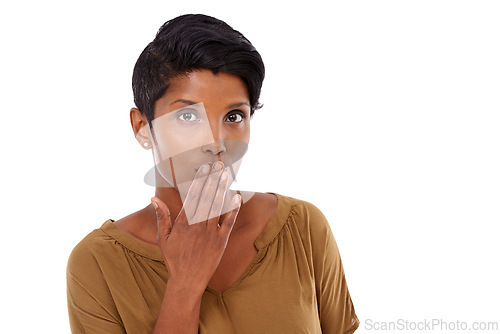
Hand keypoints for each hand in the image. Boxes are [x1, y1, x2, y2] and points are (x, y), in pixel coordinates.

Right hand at [150, 161, 241, 291]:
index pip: (192, 196)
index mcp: (183, 223)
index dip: (199, 180)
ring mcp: (210, 233)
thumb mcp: (163, 238)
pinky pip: (229, 223)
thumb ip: (161, 217)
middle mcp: (197, 226)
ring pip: (217, 206)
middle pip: (205, 197)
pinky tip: (237, 197)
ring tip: (225, 174)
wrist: (187, 281)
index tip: (203, 168)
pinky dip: (233, 210)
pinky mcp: (221, 242)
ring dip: (221, 189)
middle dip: (211, 179)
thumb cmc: (174, 259)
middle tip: (217, 164)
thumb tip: (154, 198)